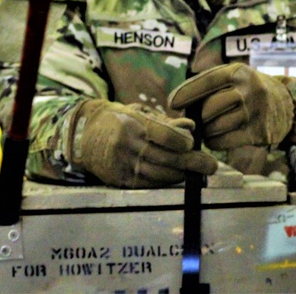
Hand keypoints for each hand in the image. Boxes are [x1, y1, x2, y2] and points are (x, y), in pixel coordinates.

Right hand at [69, 99, 218, 187]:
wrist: (84, 135)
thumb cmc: (119, 119)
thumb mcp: (139, 112)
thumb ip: (166, 122)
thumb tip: (191, 127)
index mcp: (133, 124)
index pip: (164, 135)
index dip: (182, 141)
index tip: (193, 143)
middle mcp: (127, 146)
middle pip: (165, 158)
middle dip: (192, 163)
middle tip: (211, 166)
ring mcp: (122, 165)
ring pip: (159, 174)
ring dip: (181, 174)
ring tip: (197, 172)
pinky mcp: (120, 180)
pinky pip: (148, 184)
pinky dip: (165, 181)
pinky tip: (178, 177)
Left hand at [168, 63, 295, 150]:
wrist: (288, 104)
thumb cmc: (252, 90)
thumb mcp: (237, 77)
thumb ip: (211, 85)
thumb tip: (179, 105)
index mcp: (239, 72)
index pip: (207, 81)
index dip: (186, 92)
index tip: (172, 102)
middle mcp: (249, 90)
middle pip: (208, 108)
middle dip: (197, 117)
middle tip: (194, 121)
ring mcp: (255, 112)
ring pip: (215, 126)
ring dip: (205, 131)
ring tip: (207, 128)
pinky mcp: (259, 132)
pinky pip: (224, 141)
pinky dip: (213, 142)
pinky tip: (215, 137)